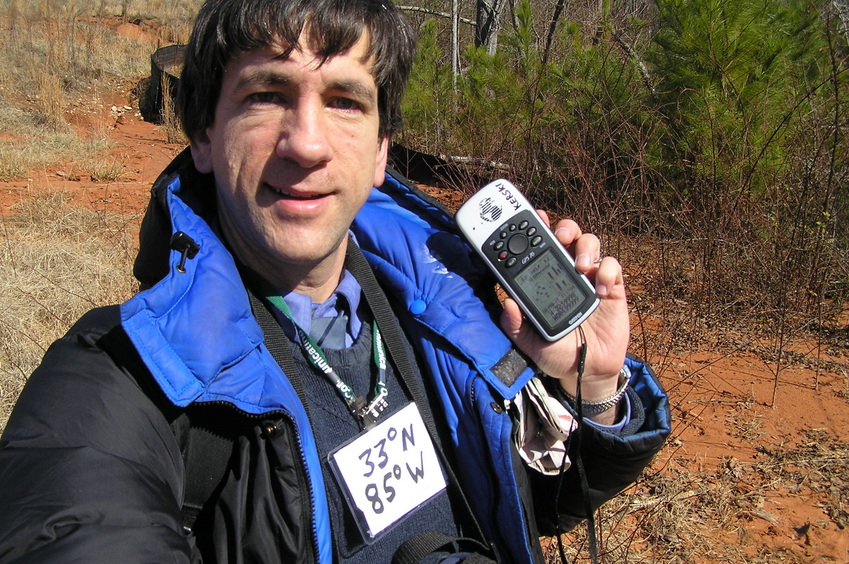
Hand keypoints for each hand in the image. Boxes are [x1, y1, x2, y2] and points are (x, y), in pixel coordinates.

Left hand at [499, 211, 628, 419]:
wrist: (585, 372)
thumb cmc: (556, 352)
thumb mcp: (529, 342)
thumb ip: (516, 325)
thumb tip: (507, 303)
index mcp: (545, 278)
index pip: (540, 247)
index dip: (538, 229)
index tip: (534, 218)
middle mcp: (567, 272)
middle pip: (568, 236)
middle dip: (564, 228)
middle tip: (559, 234)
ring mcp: (591, 278)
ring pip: (590, 244)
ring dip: (585, 247)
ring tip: (580, 266)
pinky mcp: (613, 289)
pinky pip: (613, 267)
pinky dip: (608, 271)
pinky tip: (601, 287)